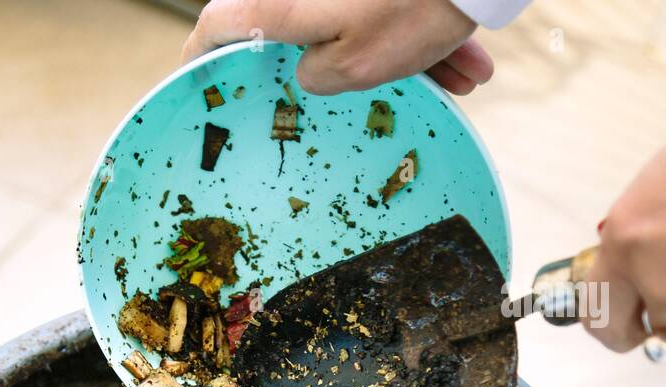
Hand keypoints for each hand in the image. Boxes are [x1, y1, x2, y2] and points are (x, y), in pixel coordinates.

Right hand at [181, 0, 493, 95]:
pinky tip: (465, 62)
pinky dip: (420, 29)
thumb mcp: (354, 67)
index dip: (201, 59)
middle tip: (349, 98)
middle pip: (294, 30)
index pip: (214, 29)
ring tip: (448, 80)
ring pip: (354, 21)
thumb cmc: (407, 7)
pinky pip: (383, 7)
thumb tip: (311, 71)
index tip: (200, 82)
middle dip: (335, 65)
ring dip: (399, 52)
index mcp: (276, 4)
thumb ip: (316, 78)